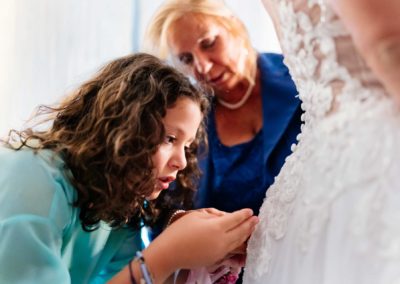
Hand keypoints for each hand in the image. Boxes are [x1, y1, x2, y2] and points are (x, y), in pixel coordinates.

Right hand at [143, 208, 257, 281]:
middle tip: (257, 220)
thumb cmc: (179, 231)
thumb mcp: (196, 216)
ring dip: (246, 235)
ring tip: (252, 230)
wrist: (169, 253)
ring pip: (238, 243)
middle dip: (249, 225)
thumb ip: (213, 215)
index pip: (235, 219)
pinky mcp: (216, 259)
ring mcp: (219, 252)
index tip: (250, 211)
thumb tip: (225, 217)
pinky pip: (231, 250)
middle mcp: (221, 240)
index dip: (243, 214)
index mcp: (216, 227)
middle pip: (240, 232)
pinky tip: (240, 241)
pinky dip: (238, 244)